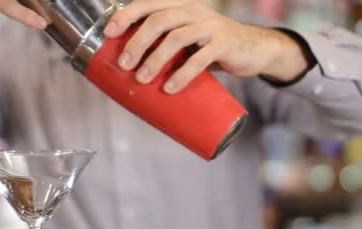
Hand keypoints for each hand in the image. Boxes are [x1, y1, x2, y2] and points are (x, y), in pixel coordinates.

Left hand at [104, 0, 309, 93]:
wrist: (253, 49)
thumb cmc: (212, 46)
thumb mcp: (187, 38)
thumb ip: (165, 44)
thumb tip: (129, 68)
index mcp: (180, 6)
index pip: (148, 3)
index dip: (126, 15)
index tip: (109, 33)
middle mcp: (194, 11)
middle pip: (159, 20)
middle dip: (137, 41)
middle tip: (124, 64)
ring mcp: (210, 26)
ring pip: (177, 37)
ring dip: (156, 59)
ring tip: (142, 78)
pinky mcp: (224, 44)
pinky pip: (200, 58)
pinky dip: (182, 74)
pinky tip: (170, 88)